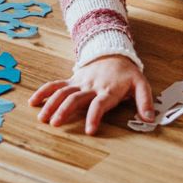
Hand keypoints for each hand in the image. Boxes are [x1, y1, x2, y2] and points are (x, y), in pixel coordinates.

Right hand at [28, 54, 153, 134]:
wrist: (114, 52)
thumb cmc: (127, 73)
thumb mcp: (141, 84)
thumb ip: (145, 101)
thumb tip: (150, 119)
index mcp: (108, 90)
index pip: (99, 104)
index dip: (94, 116)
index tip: (88, 130)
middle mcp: (91, 86)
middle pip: (75, 98)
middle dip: (64, 111)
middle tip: (55, 124)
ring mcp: (79, 82)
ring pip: (62, 92)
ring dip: (51, 104)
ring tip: (42, 118)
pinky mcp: (72, 80)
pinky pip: (56, 85)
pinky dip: (44, 92)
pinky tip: (33, 101)